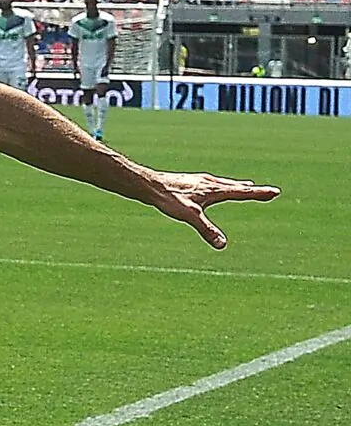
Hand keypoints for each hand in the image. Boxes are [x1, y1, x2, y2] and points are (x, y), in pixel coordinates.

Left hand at [146, 171, 279, 248]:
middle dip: (253, 190)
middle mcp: (210, 182)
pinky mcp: (191, 182)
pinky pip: (212, 183)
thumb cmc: (169, 199)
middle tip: (269, 192)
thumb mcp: (190, 216)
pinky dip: (222, 185)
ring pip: (225, 183)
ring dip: (238, 186)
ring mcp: (200, 181)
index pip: (242, 192)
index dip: (259, 193)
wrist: (149, 185)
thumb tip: (222, 245)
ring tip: (247, 186)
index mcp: (214, 190)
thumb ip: (206, 230)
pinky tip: (215, 186)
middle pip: (237, 187)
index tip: (275, 192)